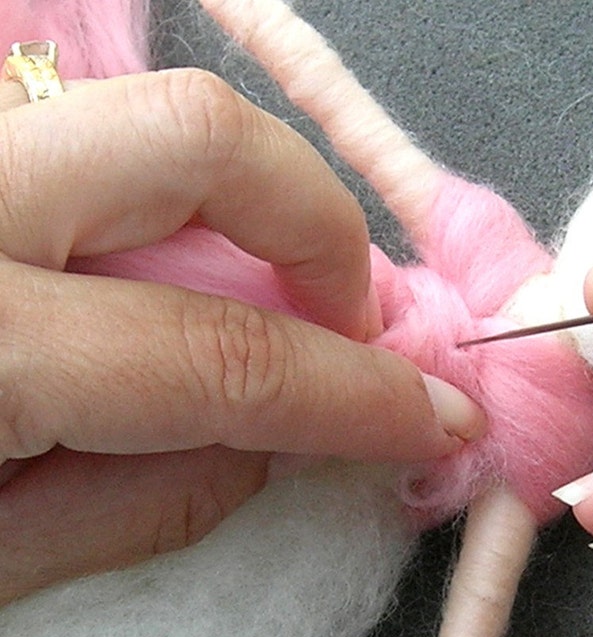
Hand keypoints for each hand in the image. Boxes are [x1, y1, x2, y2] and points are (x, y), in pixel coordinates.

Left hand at [0, 70, 484, 603]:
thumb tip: (287, 438)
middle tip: (353, 322)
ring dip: (250, 205)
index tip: (433, 415)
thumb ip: (146, 502)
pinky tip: (170, 284)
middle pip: (202, 144)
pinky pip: (95, 143)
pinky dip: (169, 205)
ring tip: (276, 304)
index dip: (354, 392)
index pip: (226, 356)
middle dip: (321, 228)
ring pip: (153, 115)